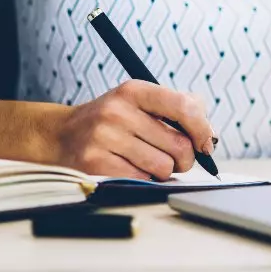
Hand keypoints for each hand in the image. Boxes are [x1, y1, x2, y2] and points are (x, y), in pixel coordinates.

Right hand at [54, 80, 215, 179]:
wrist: (61, 135)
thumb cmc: (113, 121)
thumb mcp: (140, 102)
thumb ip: (179, 109)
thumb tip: (209, 137)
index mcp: (133, 91)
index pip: (183, 106)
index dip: (202, 128)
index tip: (205, 144)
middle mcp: (117, 111)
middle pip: (178, 145)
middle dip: (183, 158)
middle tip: (173, 158)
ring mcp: (104, 138)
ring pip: (163, 167)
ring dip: (161, 171)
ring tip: (145, 161)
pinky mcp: (95, 164)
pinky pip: (141, 181)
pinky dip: (142, 180)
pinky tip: (128, 168)